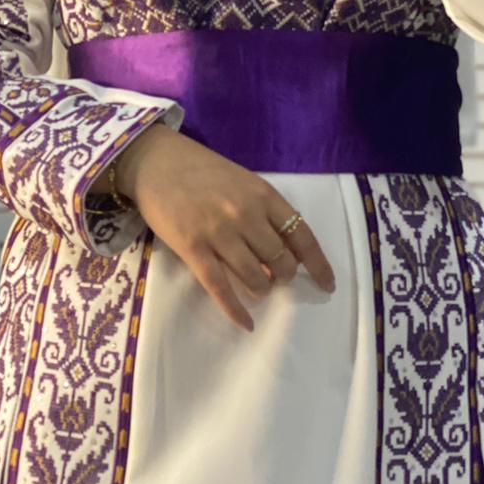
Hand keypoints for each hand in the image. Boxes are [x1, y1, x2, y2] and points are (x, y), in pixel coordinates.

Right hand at [112, 123, 335, 332]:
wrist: (156, 161)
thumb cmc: (202, 171)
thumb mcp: (243, 181)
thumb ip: (264, 211)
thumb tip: (280, 255)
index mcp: (263, 195)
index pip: (303, 236)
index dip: (318, 265)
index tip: (327, 284)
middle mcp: (246, 214)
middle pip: (281, 261)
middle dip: (282, 276)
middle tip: (273, 276)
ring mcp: (219, 232)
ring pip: (255, 278)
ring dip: (261, 289)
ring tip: (256, 287)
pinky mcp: (193, 248)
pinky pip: (220, 287)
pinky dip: (236, 310)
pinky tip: (246, 323)